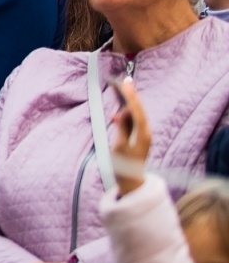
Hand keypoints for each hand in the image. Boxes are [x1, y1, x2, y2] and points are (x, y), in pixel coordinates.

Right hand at [111, 77, 151, 196]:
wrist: (131, 182)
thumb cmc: (124, 166)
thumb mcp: (119, 146)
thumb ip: (122, 128)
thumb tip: (122, 113)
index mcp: (143, 134)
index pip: (137, 110)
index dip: (131, 96)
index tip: (125, 83)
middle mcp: (146, 132)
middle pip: (139, 109)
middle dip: (131, 95)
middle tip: (125, 80)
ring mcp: (143, 135)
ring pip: (136, 114)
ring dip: (128, 103)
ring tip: (120, 91)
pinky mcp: (139, 138)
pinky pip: (133, 121)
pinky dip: (126, 114)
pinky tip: (118, 112)